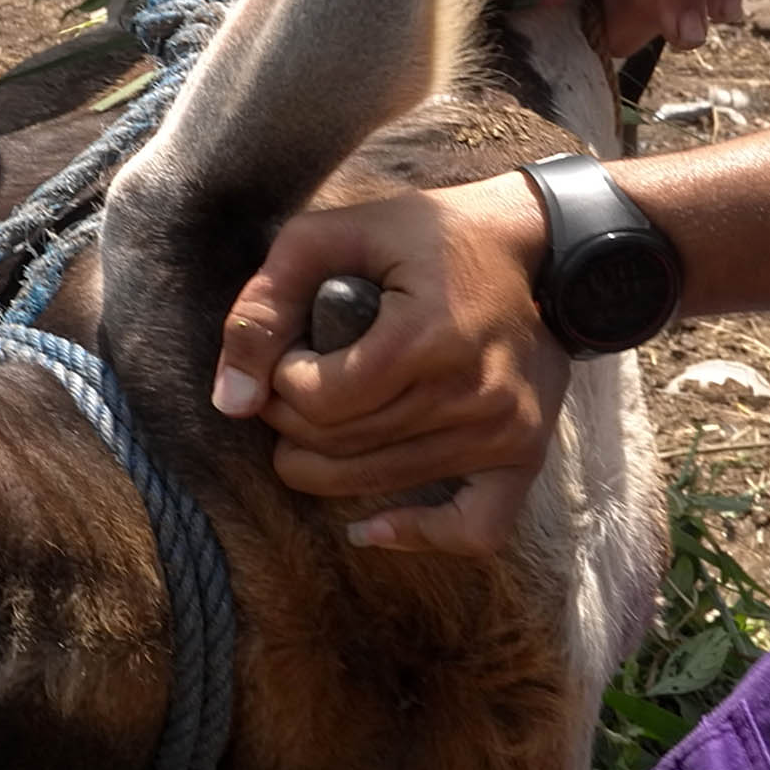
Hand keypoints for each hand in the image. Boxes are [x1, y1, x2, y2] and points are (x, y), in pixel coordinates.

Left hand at [212, 176, 568, 554]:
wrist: (538, 248)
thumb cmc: (427, 235)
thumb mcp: (331, 236)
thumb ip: (266, 305)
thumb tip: (231, 401)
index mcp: (427, 338)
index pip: (319, 399)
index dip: (283, 379)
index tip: (293, 351)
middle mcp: (472, 395)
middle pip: (341, 447)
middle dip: (292, 421)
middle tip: (294, 386)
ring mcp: (505, 432)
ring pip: (380, 484)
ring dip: (326, 465)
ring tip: (316, 425)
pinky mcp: (525, 454)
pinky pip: (475, 529)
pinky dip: (418, 535)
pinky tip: (370, 528)